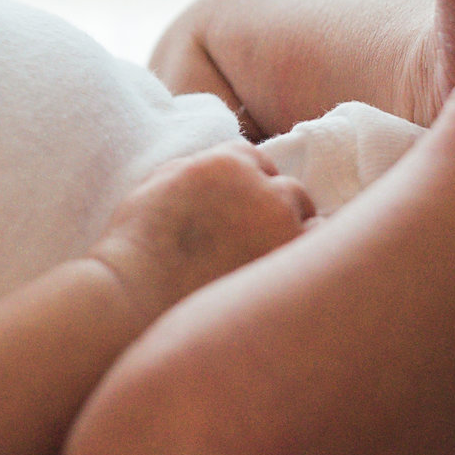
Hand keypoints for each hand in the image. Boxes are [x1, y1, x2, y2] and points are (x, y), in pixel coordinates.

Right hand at [88, 145, 314, 322]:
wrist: (136, 294)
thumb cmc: (136, 244)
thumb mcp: (159, 183)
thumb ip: (198, 167)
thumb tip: (221, 168)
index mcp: (225, 163)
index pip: (257, 160)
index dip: (251, 184)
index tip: (244, 208)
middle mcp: (260, 187)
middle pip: (288, 190)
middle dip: (275, 209)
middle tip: (256, 239)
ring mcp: (281, 224)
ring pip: (310, 221)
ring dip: (293, 235)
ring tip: (268, 261)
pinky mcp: (291, 263)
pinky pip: (317, 254)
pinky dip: (304, 263)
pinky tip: (281, 279)